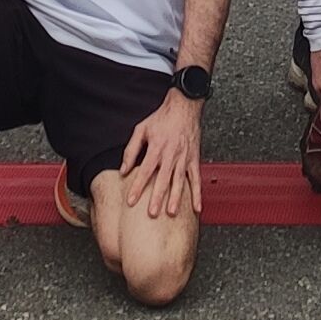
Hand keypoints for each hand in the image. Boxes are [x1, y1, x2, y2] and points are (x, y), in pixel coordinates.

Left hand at [115, 89, 203, 221]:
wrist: (184, 106)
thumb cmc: (162, 118)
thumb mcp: (141, 129)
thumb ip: (131, 150)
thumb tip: (123, 169)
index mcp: (157, 147)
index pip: (145, 170)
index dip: (137, 186)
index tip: (131, 201)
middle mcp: (171, 154)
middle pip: (163, 179)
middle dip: (157, 197)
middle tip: (152, 213)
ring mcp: (184, 157)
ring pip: (180, 181)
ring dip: (176, 197)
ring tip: (172, 212)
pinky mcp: (194, 159)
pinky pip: (196, 178)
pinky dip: (197, 193)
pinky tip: (196, 207)